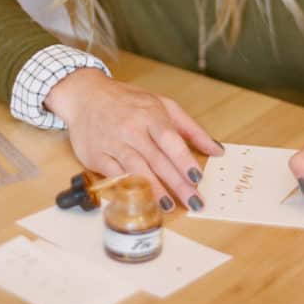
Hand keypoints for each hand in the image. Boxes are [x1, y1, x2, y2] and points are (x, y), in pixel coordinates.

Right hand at [45, 67, 223, 211]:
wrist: (86, 95)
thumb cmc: (129, 101)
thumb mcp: (162, 104)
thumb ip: (190, 128)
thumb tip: (217, 149)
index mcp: (150, 114)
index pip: (170, 140)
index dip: (184, 160)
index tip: (197, 178)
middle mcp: (132, 129)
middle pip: (157, 160)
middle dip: (177, 183)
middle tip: (194, 202)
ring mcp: (113, 143)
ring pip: (136, 170)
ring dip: (154, 190)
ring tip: (170, 207)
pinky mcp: (96, 156)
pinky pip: (114, 176)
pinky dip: (129, 188)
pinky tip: (140, 199)